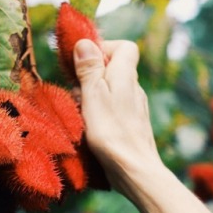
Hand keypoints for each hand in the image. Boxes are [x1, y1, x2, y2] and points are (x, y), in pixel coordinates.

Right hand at [73, 38, 161, 196]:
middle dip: (92, 74)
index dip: (104, 48)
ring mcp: (135, 107)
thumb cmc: (111, 132)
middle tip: (77, 91)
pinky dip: (101, 111)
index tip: (84, 63)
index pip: (125, 46)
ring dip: (94, 95)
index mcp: (126, 75)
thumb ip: (89, 68)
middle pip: (115, 68)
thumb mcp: (93, 95)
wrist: (134, 170)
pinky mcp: (133, 124)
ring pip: (113, 89)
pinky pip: (115, 107)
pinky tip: (91, 127)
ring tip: (82, 111)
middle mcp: (134, 88)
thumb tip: (85, 42)